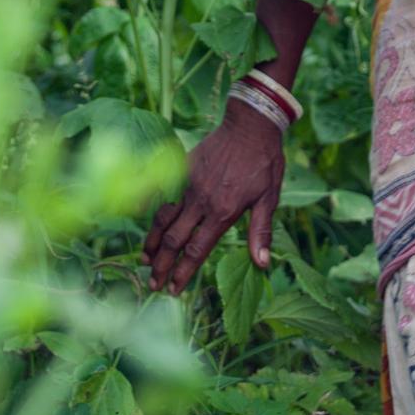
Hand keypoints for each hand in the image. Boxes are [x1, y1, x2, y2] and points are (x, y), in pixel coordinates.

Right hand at [143, 100, 284, 293]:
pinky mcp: (183, 171)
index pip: (197, 251)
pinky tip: (147, 225)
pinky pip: (163, 196)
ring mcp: (189, 186)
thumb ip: (261, 231)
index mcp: (223, 213)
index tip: (173, 290)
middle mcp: (201, 202)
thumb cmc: (264, 162)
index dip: (183, 273)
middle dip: (161, 265)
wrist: (250, 125)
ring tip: (145, 260)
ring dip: (152, 242)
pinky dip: (152, 214)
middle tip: (152, 284)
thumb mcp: (269, 198)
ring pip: (163, 220)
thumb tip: (262, 263)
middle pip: (174, 241)